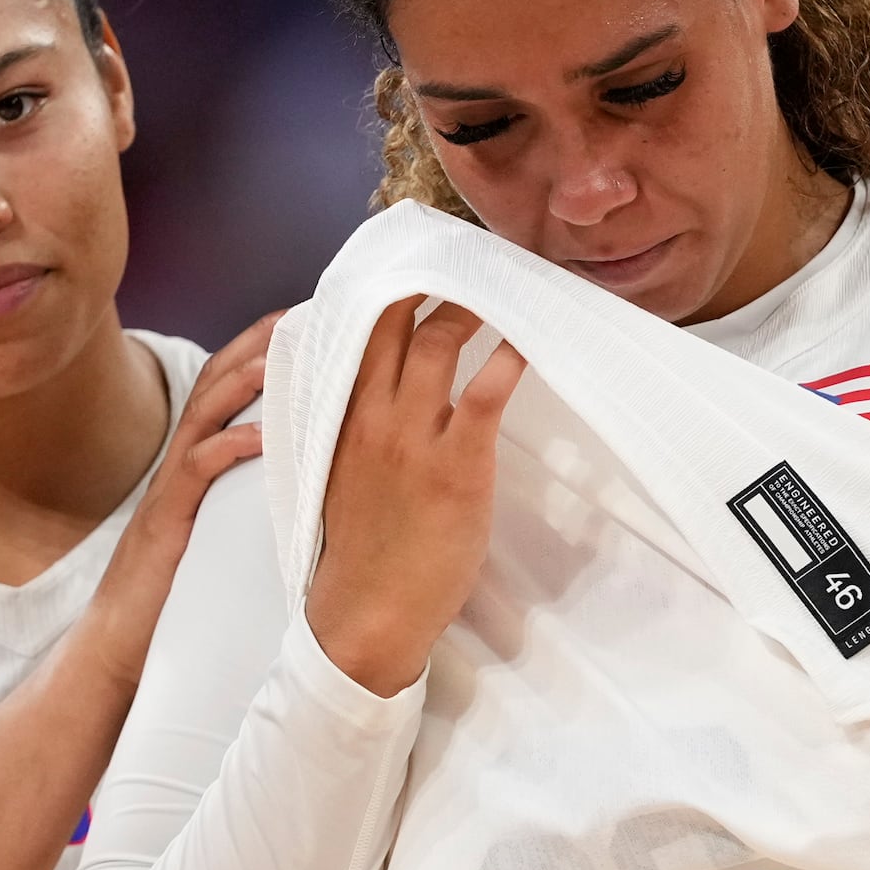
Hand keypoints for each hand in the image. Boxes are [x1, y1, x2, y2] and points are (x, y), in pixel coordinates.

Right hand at [81, 314, 279, 690]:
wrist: (124, 647)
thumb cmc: (185, 593)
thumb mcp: (228, 529)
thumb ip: (257, 495)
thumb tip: (314, 474)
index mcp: (201, 459)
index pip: (233, 386)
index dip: (267, 346)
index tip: (312, 317)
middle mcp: (184, 461)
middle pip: (218, 380)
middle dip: (260, 340)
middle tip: (305, 309)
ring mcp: (173, 487)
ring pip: (206, 414)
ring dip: (246, 377)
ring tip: (287, 350)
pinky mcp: (168, 519)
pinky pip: (196, 471)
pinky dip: (230, 447)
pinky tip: (266, 434)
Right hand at [304, 297, 528, 696]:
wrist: (367, 613)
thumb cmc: (361, 549)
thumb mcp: (338, 473)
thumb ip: (354, 426)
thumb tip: (381, 390)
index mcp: (338, 416)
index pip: (353, 329)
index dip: (382, 287)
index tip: (407, 259)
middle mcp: (370, 414)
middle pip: (395, 319)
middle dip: (429, 277)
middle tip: (463, 256)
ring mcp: (412, 437)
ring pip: (438, 342)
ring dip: (471, 305)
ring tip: (502, 286)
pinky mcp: (456, 464)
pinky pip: (486, 390)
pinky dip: (510, 356)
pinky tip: (530, 336)